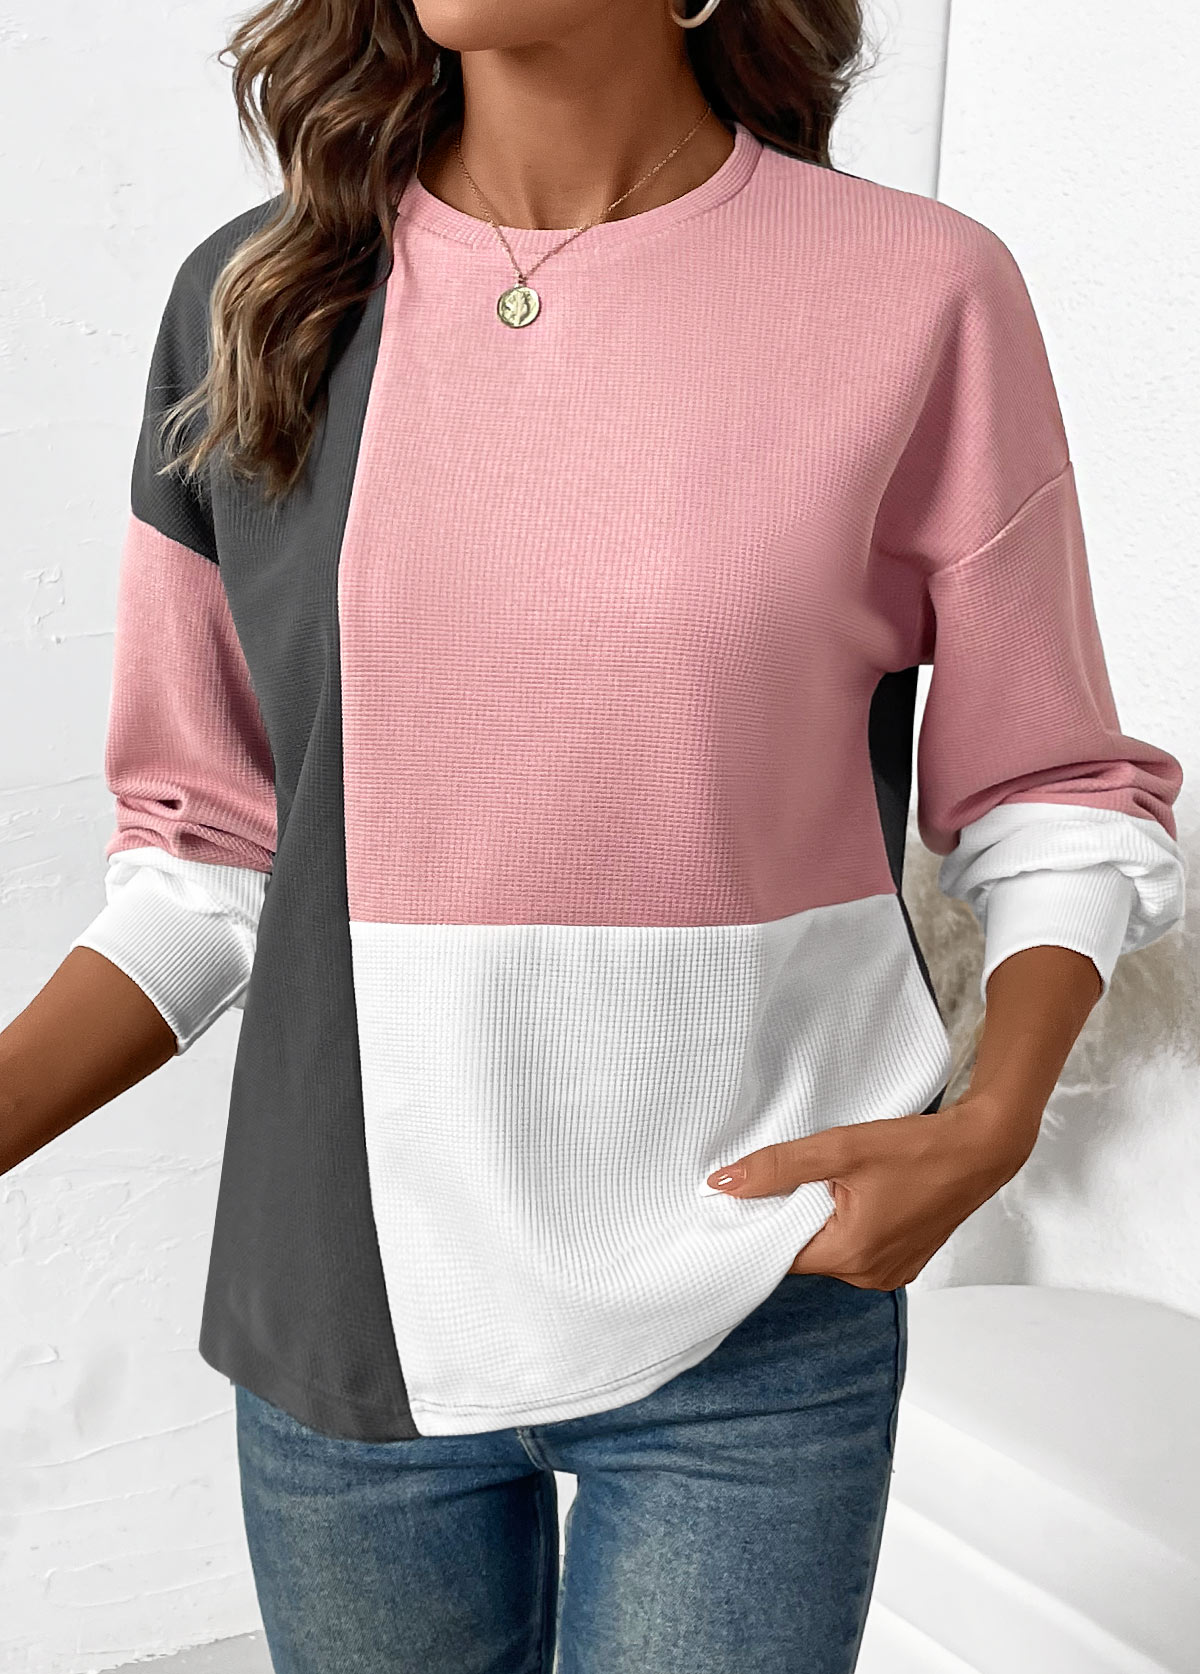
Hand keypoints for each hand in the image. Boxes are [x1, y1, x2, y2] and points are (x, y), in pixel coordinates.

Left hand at [706, 1096, 1041, 1288]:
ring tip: (832, 1180)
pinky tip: (854, 1191)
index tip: (745, 1197)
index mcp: (851, 1257)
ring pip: (831, 1249)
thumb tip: (723, 1184)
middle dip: (792, 1217)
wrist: (982, 1148)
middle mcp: (870, 1277)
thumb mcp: (841, 1148)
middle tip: (792, 1176)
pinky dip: (847, 1223)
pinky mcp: (904, 1259)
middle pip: (805, 1252)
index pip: (779, 1254)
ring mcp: (891, 1271)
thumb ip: (778, 1167)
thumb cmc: (920, 1149)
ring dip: (821, 1218)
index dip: (758, 1224)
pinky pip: (857, 1247)